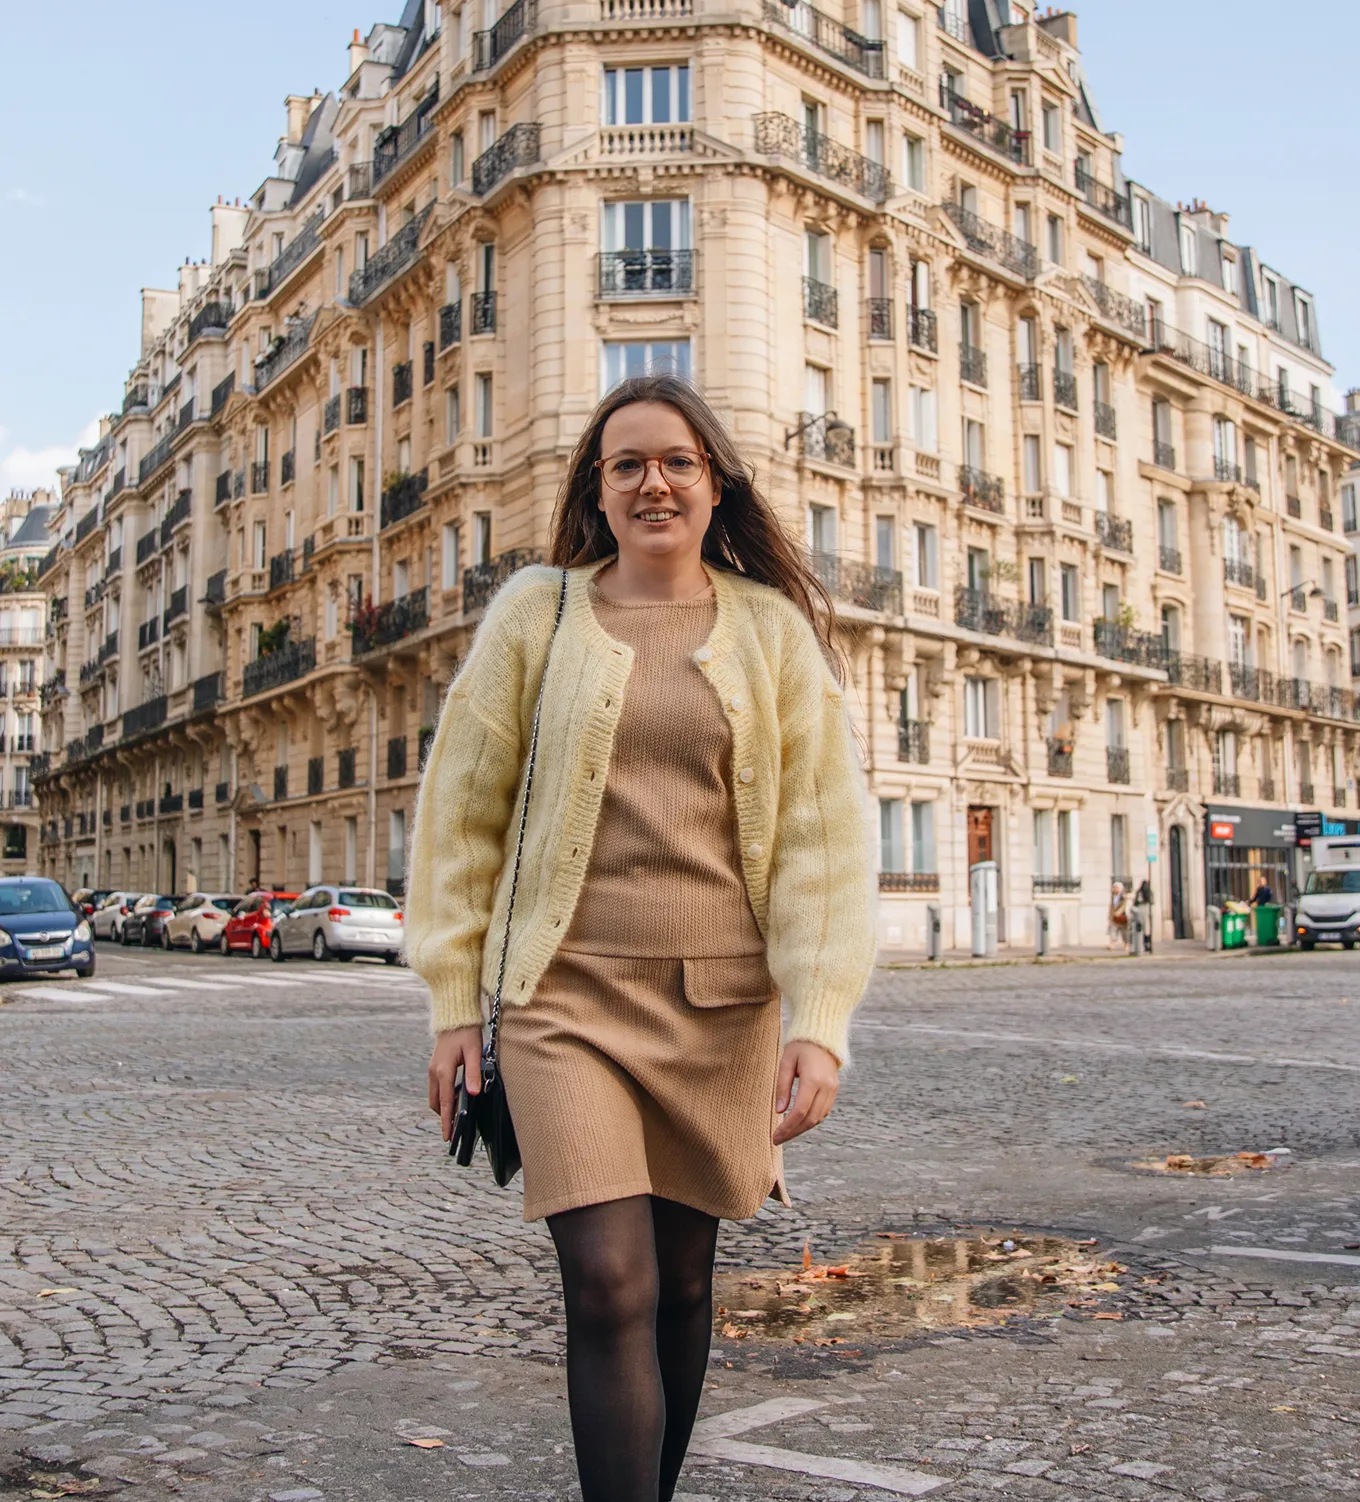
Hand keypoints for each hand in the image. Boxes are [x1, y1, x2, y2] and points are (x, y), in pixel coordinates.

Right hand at [428, 1026, 483, 1141]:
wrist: (454, 1016)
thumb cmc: (466, 1032)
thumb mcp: (474, 1051)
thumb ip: (473, 1073)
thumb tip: (473, 1093)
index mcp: (444, 1071)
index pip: (446, 1102)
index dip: (447, 1120)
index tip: (448, 1136)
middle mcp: (434, 1072)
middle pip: (436, 1103)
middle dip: (444, 1117)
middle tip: (454, 1130)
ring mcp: (432, 1069)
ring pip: (434, 1096)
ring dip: (443, 1107)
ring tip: (456, 1116)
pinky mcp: (434, 1066)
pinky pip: (436, 1088)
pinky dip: (442, 1097)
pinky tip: (455, 1097)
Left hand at [773, 1040, 839, 1144]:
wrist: (822, 1036)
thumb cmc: (800, 1047)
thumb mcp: (786, 1062)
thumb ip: (782, 1086)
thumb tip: (779, 1111)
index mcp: (813, 1079)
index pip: (800, 1111)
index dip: (787, 1127)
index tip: (775, 1136)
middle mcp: (826, 1087)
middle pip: (810, 1119)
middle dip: (793, 1132)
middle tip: (777, 1139)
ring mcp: (832, 1090)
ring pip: (818, 1118)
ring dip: (801, 1129)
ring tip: (785, 1133)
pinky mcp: (834, 1091)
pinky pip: (823, 1112)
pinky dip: (810, 1120)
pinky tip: (797, 1123)